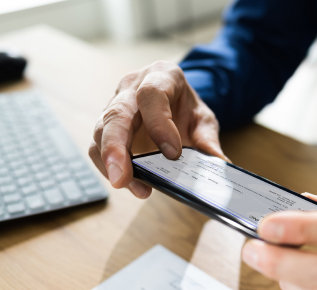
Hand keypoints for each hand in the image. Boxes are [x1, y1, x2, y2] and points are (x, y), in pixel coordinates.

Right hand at [89, 61, 225, 197]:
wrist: (175, 103)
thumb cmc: (186, 109)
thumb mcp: (203, 120)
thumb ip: (208, 141)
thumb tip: (220, 166)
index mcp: (161, 76)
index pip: (152, 95)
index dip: (159, 124)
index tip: (173, 154)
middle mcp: (132, 87)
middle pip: (116, 114)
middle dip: (116, 147)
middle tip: (122, 178)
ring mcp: (115, 106)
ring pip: (101, 131)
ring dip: (110, 162)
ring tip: (127, 185)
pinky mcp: (106, 127)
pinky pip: (97, 146)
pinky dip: (107, 167)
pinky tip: (127, 184)